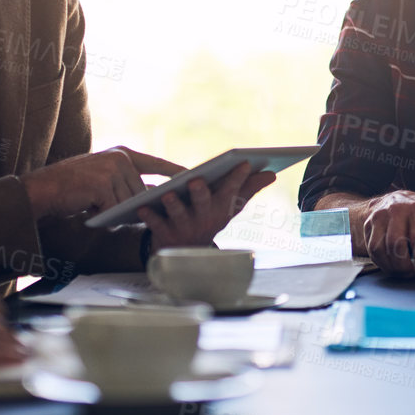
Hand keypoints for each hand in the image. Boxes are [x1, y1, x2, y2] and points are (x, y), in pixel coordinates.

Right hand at [21, 146, 184, 217]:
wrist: (42, 189)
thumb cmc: (73, 188)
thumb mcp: (102, 178)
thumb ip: (124, 182)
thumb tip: (150, 200)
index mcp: (122, 154)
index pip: (156, 163)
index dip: (174, 171)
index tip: (192, 176)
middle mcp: (120, 158)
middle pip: (141, 191)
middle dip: (132, 205)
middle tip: (111, 207)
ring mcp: (112, 170)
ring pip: (129, 202)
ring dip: (115, 211)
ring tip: (95, 205)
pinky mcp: (103, 184)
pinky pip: (115, 208)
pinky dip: (105, 214)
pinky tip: (90, 208)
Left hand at [138, 161, 276, 250]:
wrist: (187, 252)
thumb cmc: (210, 219)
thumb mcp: (230, 207)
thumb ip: (249, 189)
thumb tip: (272, 174)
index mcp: (221, 208)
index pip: (232, 191)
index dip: (238, 178)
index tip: (244, 162)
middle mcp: (204, 218)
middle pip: (204, 204)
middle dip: (201, 193)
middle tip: (196, 181)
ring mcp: (184, 226)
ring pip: (179, 214)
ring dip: (174, 204)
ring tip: (167, 194)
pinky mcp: (164, 233)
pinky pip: (156, 224)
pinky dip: (149, 215)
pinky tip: (142, 206)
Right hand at [362, 190, 414, 277]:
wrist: (393, 200)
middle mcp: (396, 210)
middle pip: (396, 244)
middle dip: (405, 266)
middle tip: (414, 274)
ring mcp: (379, 217)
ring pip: (381, 248)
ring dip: (392, 267)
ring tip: (404, 272)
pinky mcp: (368, 225)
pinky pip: (371, 249)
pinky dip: (382, 263)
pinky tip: (392, 267)